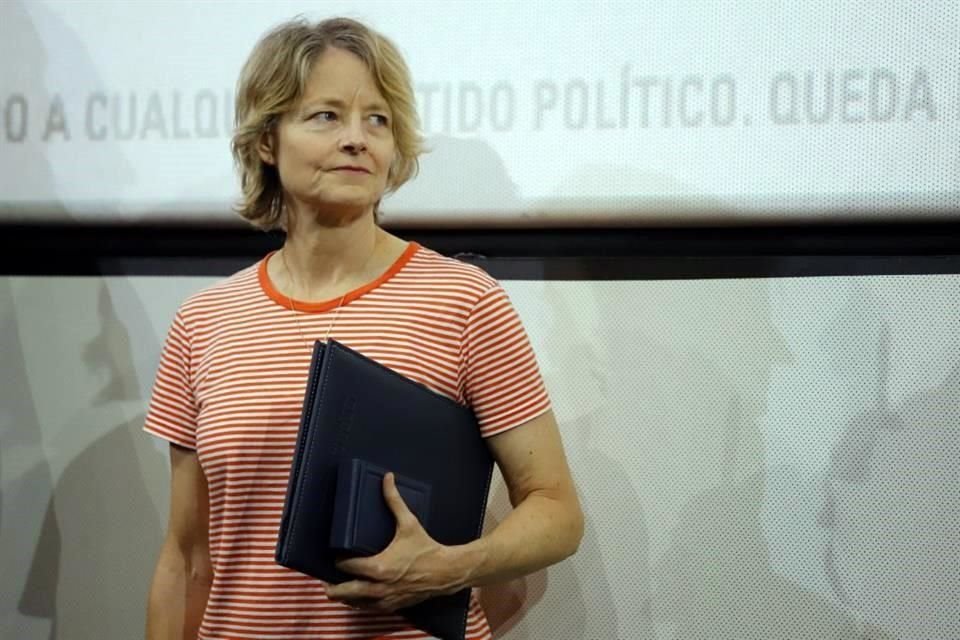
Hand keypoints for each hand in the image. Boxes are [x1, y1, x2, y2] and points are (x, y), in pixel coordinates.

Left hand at [326, 472, 467, 611]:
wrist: (446, 572)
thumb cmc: (426, 548)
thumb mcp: (409, 523)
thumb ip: (394, 501)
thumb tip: (387, 478)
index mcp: (378, 567)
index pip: (346, 567)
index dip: (337, 561)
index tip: (337, 555)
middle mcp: (378, 587)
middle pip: (342, 593)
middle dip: (332, 586)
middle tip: (327, 578)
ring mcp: (384, 599)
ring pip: (353, 604)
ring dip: (345, 596)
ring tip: (339, 587)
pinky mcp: (392, 606)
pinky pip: (368, 609)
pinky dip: (360, 603)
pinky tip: (358, 595)